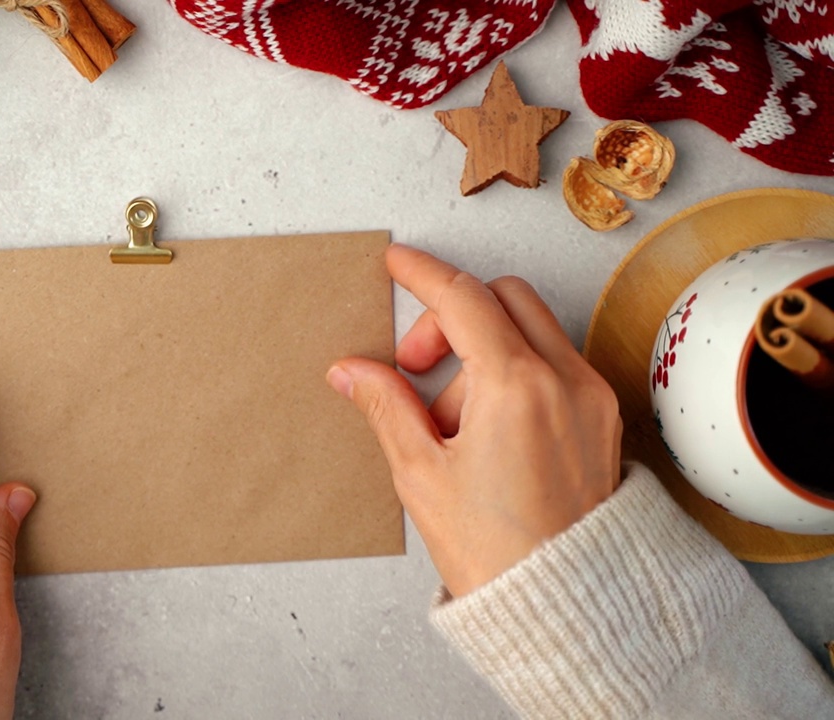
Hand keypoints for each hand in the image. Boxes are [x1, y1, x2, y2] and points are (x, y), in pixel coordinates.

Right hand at [327, 246, 621, 596]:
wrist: (565, 608)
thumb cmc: (496, 554)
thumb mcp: (421, 475)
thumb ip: (385, 406)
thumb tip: (352, 369)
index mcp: (515, 386)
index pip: (461, 299)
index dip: (421, 274)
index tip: (397, 263)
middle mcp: (564, 380)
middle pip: (501, 298)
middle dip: (451, 317)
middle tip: (415, 368)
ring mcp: (591, 398)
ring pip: (530, 329)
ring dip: (483, 350)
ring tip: (453, 424)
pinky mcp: (604, 419)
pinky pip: (555, 364)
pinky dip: (515, 374)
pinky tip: (488, 429)